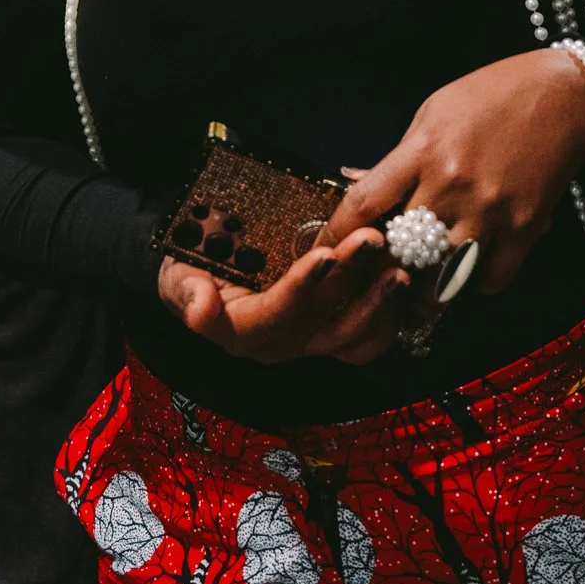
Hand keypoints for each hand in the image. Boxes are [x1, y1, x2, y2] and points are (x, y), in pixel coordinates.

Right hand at [158, 227, 408, 365]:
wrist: (203, 283)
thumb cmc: (192, 272)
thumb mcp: (179, 278)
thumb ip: (188, 293)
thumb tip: (199, 307)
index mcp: (242, 332)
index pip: (277, 310)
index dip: (302, 286)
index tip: (324, 253)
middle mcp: (280, 345)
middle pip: (322, 316)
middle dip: (352, 276)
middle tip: (374, 238)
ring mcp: (308, 344)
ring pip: (351, 334)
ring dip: (379, 302)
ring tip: (400, 266)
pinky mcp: (330, 338)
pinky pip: (365, 342)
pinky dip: (388, 318)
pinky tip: (405, 288)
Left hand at [321, 50, 584, 294]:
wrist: (563, 96)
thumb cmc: (491, 96)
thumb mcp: (433, 112)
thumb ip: (399, 158)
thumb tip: (359, 185)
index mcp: (424, 151)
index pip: (365, 203)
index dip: (337, 233)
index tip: (325, 250)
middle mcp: (454, 186)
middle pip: (400, 250)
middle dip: (381, 269)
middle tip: (369, 282)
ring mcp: (491, 212)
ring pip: (443, 278)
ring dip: (425, 288)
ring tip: (413, 293)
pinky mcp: (525, 230)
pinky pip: (489, 280)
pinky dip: (475, 281)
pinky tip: (468, 267)